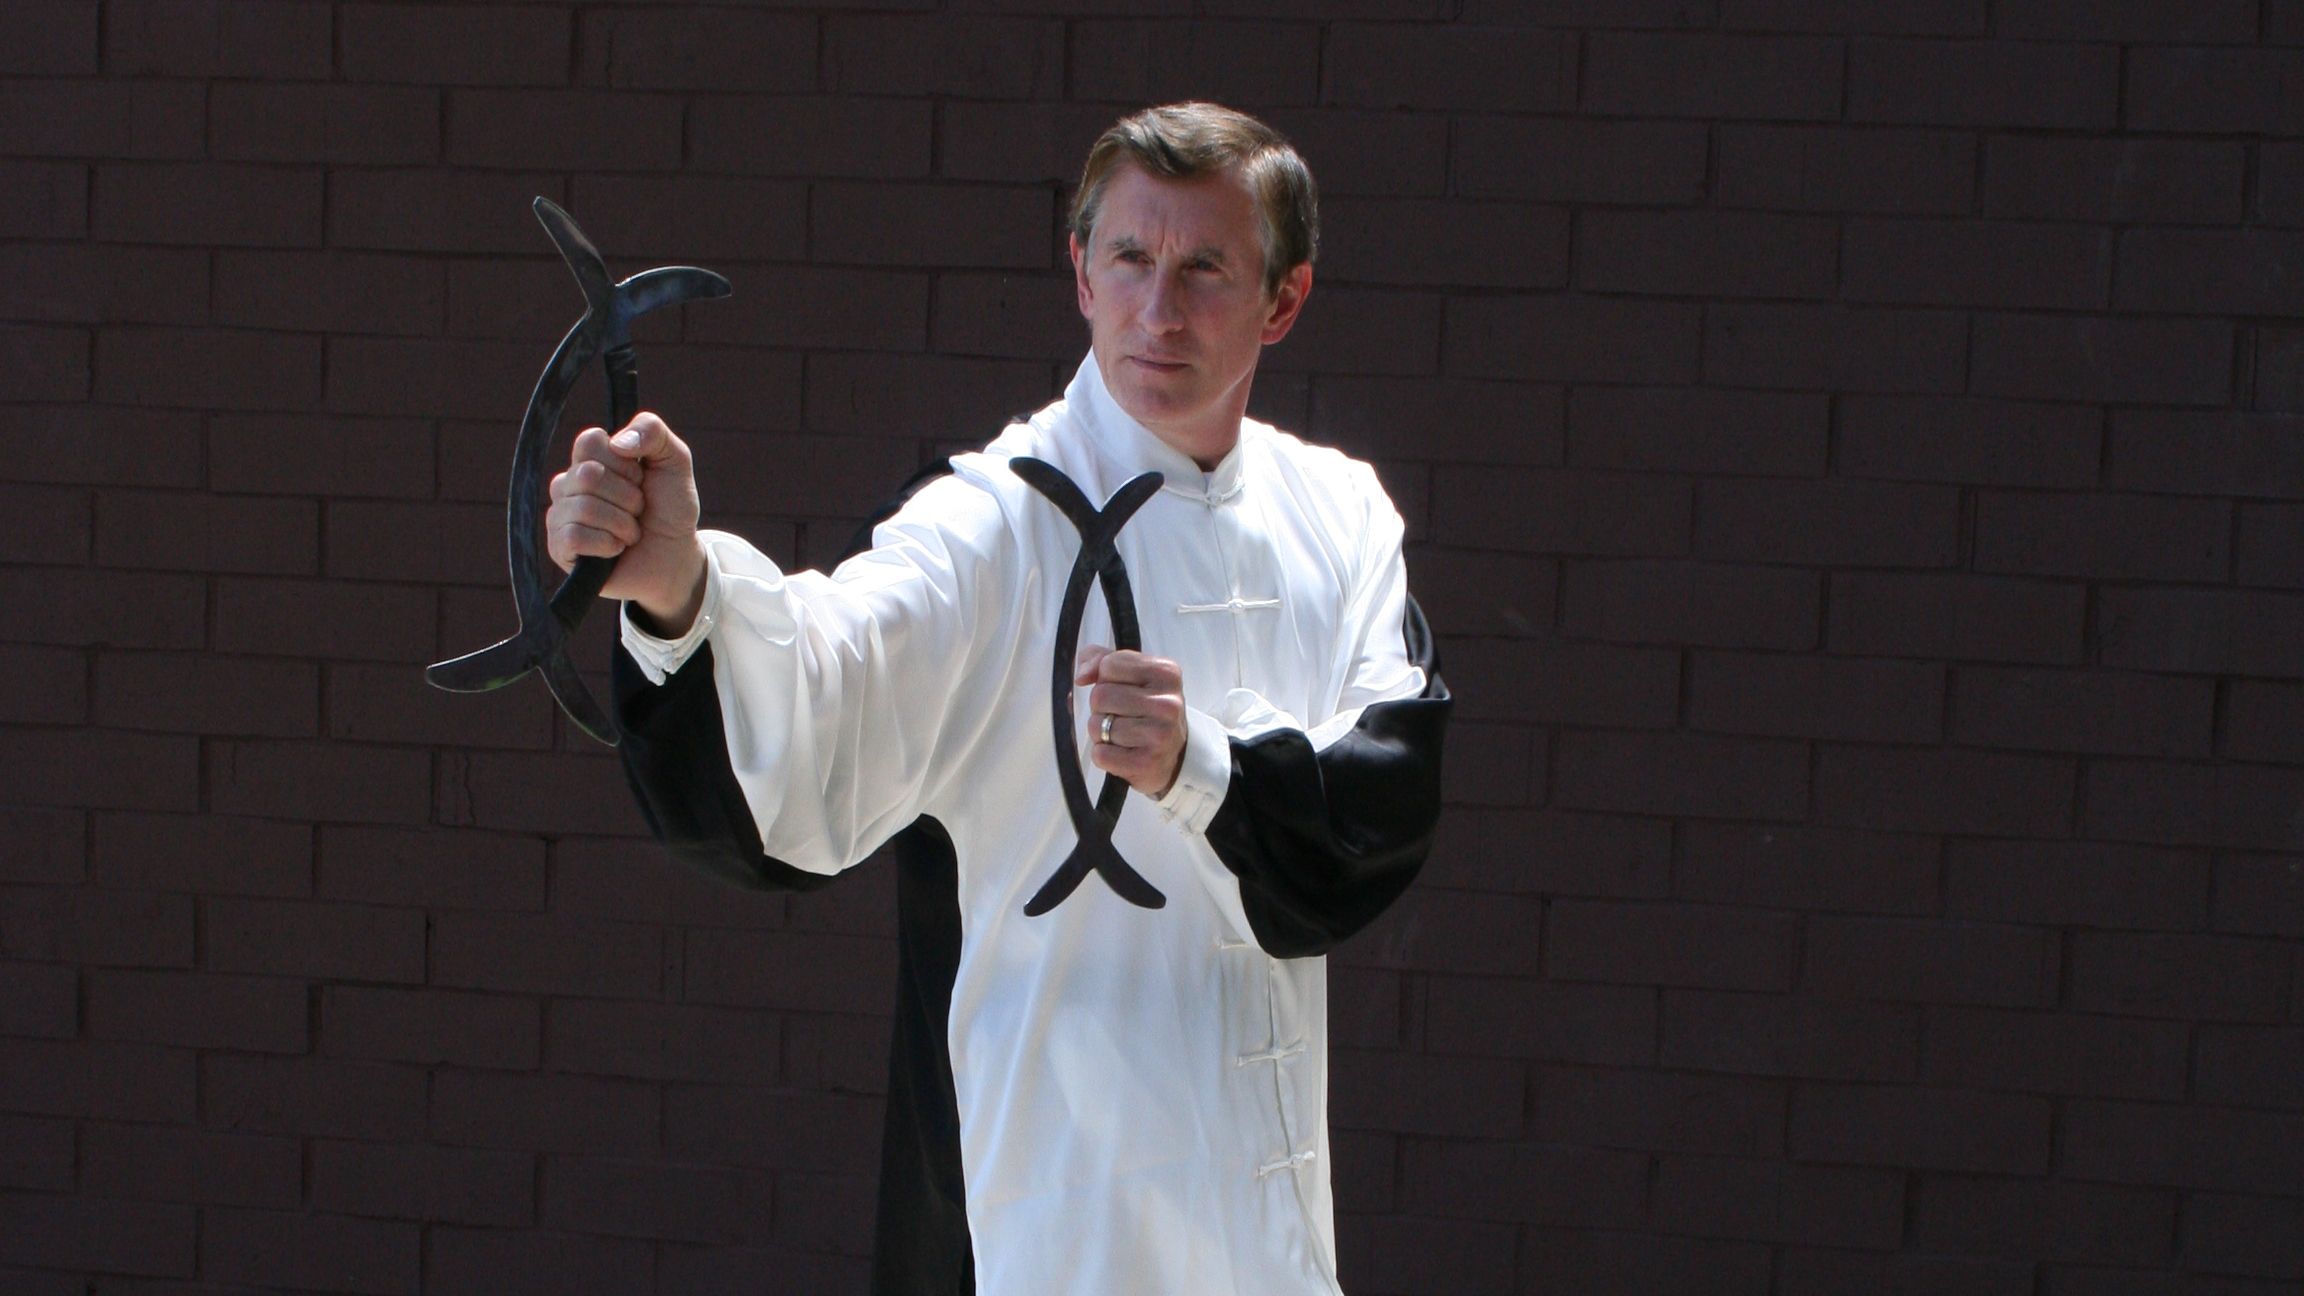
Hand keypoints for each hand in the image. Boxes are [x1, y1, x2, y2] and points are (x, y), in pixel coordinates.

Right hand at [546, 412, 706, 633]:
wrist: (675, 556)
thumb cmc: (671, 508)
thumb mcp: (674, 461)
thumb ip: (652, 432)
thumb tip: (617, 442)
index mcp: (591, 459)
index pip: (589, 441)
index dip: (624, 463)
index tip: (640, 478)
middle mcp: (569, 484)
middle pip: (588, 475)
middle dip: (628, 496)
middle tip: (638, 509)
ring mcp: (561, 515)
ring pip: (585, 508)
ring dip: (623, 524)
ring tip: (631, 532)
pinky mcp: (559, 547)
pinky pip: (575, 537)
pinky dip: (607, 545)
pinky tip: (616, 549)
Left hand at [1076, 644, 1187, 798]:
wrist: (1174, 754)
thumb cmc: (1149, 711)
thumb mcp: (1133, 675)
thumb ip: (1101, 660)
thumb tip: (1082, 675)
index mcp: (1166, 673)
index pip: (1110, 665)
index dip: (1106, 678)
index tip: (1122, 688)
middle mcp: (1167, 703)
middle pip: (1100, 695)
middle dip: (1101, 707)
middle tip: (1120, 714)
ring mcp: (1160, 734)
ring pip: (1097, 725)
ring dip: (1101, 732)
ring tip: (1122, 734)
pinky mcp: (1147, 763)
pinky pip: (1101, 754)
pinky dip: (1104, 754)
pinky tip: (1122, 751)